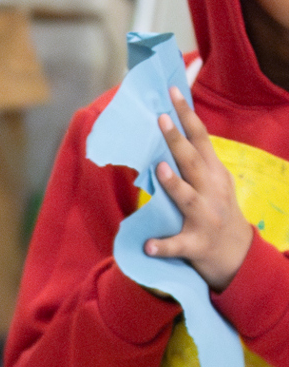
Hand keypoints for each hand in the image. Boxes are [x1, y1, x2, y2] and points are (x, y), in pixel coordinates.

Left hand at [147, 86, 252, 290]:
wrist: (237, 254)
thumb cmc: (216, 209)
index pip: (201, 138)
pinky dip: (162, 245)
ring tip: (159, 169)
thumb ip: (195, 159)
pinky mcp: (196, 245)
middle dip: (177, 140)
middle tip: (160, 118)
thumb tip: (169, 129)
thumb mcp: (213, 180)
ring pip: (187, 199)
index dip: (187, 115)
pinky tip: (148, 245)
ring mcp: (205, 219)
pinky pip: (177, 245)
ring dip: (173, 184)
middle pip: (193, 162)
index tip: (172, 93)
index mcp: (214, 173)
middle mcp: (211, 192)